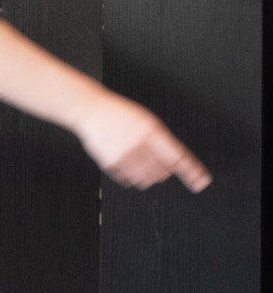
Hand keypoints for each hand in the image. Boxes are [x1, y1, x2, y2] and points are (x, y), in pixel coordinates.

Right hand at [74, 91, 210, 191]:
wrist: (91, 110)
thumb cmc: (120, 114)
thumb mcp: (147, 121)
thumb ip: (162, 141)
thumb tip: (174, 166)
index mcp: (151, 130)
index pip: (177, 156)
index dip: (191, 171)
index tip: (201, 181)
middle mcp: (138, 144)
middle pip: (162, 172)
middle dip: (164, 171)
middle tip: (157, 162)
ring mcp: (124, 155)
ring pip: (146, 180)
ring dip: (149, 176)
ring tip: (141, 162)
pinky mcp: (111, 163)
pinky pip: (128, 180)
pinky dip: (131, 176)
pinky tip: (126, 161)